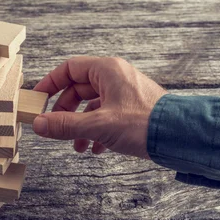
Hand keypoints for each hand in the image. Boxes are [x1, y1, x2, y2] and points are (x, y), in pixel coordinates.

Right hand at [33, 57, 166, 158]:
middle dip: (65, 112)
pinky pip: (106, 117)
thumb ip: (65, 125)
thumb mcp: (98, 125)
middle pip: (78, 89)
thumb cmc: (144, 123)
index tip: (38, 99)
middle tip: (55, 128)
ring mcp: (125, 94)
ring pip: (92, 106)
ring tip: (77, 147)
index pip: (69, 69)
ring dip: (80, 127)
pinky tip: (96, 150)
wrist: (181, 137)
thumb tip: (38, 125)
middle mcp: (116, 78)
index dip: (50, 84)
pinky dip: (97, 132)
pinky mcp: (133, 110)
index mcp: (107, 71)